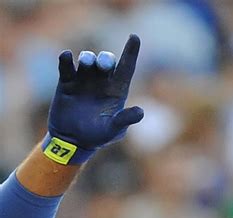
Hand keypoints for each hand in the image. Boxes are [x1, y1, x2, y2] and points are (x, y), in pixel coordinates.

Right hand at [45, 35, 143, 163]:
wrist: (73, 141)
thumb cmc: (98, 136)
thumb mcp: (113, 129)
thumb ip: (125, 120)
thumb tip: (140, 112)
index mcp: (117, 91)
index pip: (126, 68)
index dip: (131, 52)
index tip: (134, 37)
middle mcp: (102, 82)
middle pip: (107, 62)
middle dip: (106, 59)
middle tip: (104, 64)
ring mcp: (84, 80)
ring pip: (87, 60)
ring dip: (87, 58)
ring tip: (86, 63)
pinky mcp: (67, 82)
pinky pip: (66, 66)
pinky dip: (66, 59)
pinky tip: (67, 57)